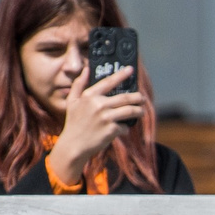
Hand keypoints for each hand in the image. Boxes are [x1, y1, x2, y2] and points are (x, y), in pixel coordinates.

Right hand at [43, 68, 143, 186]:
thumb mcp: (72, 102)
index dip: (121, 75)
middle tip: (142, 99)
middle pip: (126, 98)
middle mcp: (98, 105)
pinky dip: (125, 128)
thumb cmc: (74, 123)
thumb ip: (79, 84)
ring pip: (130, 111)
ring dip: (139, 111)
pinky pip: (125, 127)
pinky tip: (122, 129)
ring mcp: (106, 117)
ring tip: (141, 111)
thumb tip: (87, 69)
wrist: (73, 145)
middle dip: (138, 98)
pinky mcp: (111, 130)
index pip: (109, 82)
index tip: (131, 70)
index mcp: (89, 96)